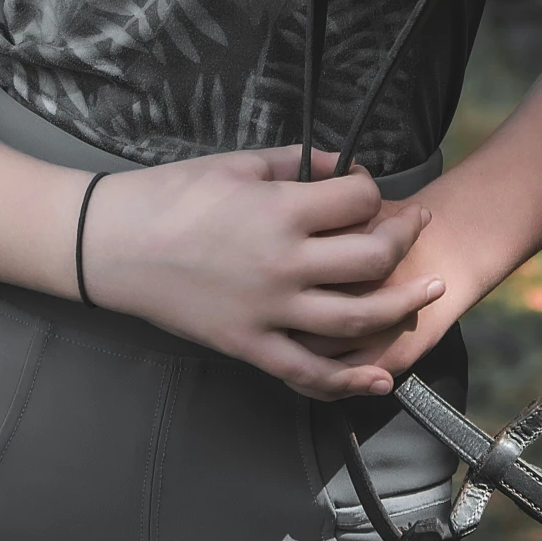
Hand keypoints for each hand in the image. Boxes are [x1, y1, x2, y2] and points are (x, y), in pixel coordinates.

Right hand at [80, 148, 445, 398]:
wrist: (113, 246)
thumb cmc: (169, 196)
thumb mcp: (235, 163)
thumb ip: (295, 162)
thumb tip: (339, 166)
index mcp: (279, 210)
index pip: (356, 200)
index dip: (371, 189)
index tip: (368, 188)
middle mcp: (283, 264)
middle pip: (370, 259)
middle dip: (403, 240)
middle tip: (417, 227)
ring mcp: (268, 311)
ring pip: (354, 318)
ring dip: (399, 307)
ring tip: (428, 294)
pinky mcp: (249, 345)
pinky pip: (307, 371)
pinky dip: (348, 378)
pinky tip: (379, 376)